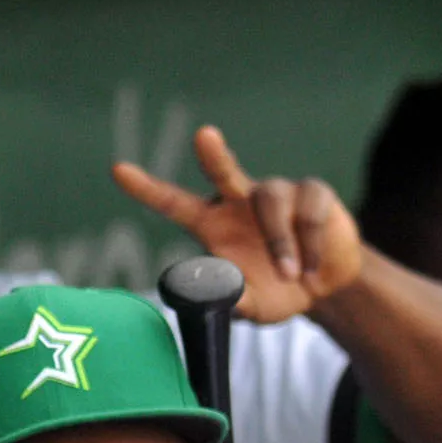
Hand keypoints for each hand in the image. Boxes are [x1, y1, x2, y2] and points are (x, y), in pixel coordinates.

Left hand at [112, 126, 362, 323]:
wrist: (324, 288)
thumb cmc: (274, 291)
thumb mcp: (248, 306)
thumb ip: (229, 301)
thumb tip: (208, 292)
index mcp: (212, 225)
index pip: (173, 203)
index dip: (146, 188)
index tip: (117, 170)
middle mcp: (240, 201)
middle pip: (223, 170)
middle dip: (213, 153)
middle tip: (203, 136)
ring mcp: (278, 192)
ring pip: (272, 202)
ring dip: (281, 244)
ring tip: (291, 275)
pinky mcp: (313, 192)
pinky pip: (308, 211)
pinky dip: (311, 245)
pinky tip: (313, 268)